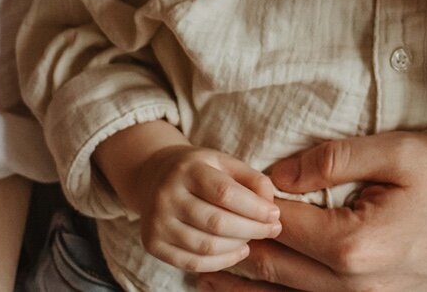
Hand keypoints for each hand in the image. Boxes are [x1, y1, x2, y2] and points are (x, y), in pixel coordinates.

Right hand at [131, 144, 281, 273]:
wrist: (154, 176)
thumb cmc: (200, 171)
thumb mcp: (226, 163)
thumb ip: (253, 180)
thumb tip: (270, 208)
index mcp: (188, 170)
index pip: (225, 193)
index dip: (254, 208)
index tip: (274, 215)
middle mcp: (167, 196)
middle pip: (216, 223)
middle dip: (251, 230)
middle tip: (272, 230)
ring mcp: (156, 222)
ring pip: (205, 246)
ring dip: (237, 247)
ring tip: (253, 239)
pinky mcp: (151, 244)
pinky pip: (191, 263)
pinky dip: (220, 262)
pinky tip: (238, 252)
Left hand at [194, 131, 426, 291]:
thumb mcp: (400, 149)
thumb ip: (333, 158)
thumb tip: (278, 172)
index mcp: (356, 245)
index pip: (279, 227)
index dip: (245, 208)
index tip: (215, 191)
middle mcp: (362, 285)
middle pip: (279, 273)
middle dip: (231, 259)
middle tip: (188, 247)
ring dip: (253, 289)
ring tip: (209, 280)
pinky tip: (278, 290)